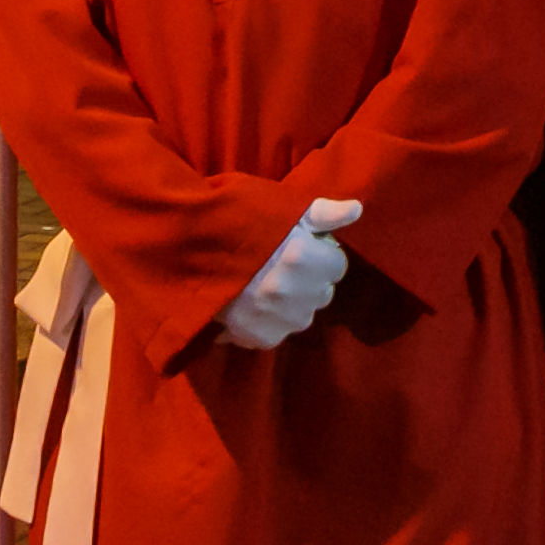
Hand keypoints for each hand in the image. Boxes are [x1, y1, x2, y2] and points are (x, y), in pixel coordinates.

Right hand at [219, 197, 361, 349]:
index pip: (338, 266)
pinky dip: (271, 323)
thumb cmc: (238, 222)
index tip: (304, 249)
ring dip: (294, 304)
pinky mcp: (255, 336)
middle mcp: (290, 291)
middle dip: (311, 280)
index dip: (323, 256)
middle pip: (323, 293)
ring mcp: (272, 317)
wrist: (187, 249)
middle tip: (285, 266)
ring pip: (304, 317)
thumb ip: (323, 212)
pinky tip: (256, 305)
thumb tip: (357, 209)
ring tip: (269, 285)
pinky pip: (279, 335)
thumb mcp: (281, 209)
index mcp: (300, 256)